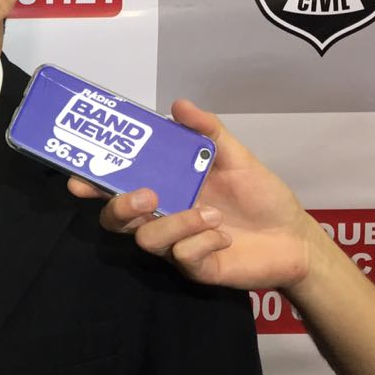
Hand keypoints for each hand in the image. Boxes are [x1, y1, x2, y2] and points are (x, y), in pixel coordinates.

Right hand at [67, 98, 320, 290]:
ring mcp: (176, 247)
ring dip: (177, 223)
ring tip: (213, 215)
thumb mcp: (236, 156)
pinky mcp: (195, 269)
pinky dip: (203, 241)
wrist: (295, 236)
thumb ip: (207, 131)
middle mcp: (162, 218)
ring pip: (148, 240)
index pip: (117, 187)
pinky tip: (224, 235)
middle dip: (121, 207)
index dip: (93, 184)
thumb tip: (178, 105)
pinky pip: (183, 257)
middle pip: (116, 220)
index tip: (79, 179)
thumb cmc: (261, 196)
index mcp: (164, 189)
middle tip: (146, 194)